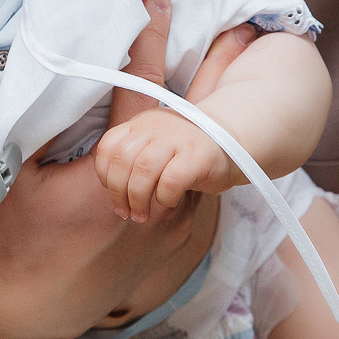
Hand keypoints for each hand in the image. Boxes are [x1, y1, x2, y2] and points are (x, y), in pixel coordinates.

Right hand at [0, 0, 255, 253]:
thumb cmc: (19, 237)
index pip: (140, 91)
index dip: (149, 42)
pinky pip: (197, 187)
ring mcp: (177, 221)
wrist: (36, 303)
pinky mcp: (184, 240)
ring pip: (200, 155)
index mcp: (114, 171)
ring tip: (229, 73)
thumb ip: (46, 126)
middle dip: (213, 73)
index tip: (158, 2)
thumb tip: (62, 76)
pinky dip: (204, 158)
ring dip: (212, 118)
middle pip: (194, 120)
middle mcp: (158, 196)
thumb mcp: (19, 174)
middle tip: (238, 31)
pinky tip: (206, 138)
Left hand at [95, 107, 240, 220]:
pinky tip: (170, 201)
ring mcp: (178, 138)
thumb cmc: (188, 154)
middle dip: (118, 192)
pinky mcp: (198, 155)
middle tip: (126, 212)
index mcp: (141, 123)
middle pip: (122, 160)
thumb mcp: (155, 148)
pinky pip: (170, 180)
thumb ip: (133, 159)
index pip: (108, 146)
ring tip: (142, 215)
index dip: (105, 174)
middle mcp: (156, 126)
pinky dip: (165, 197)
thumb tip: (111, 191)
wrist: (234, 142)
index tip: (113, 193)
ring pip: (143, 170)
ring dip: (138, 198)